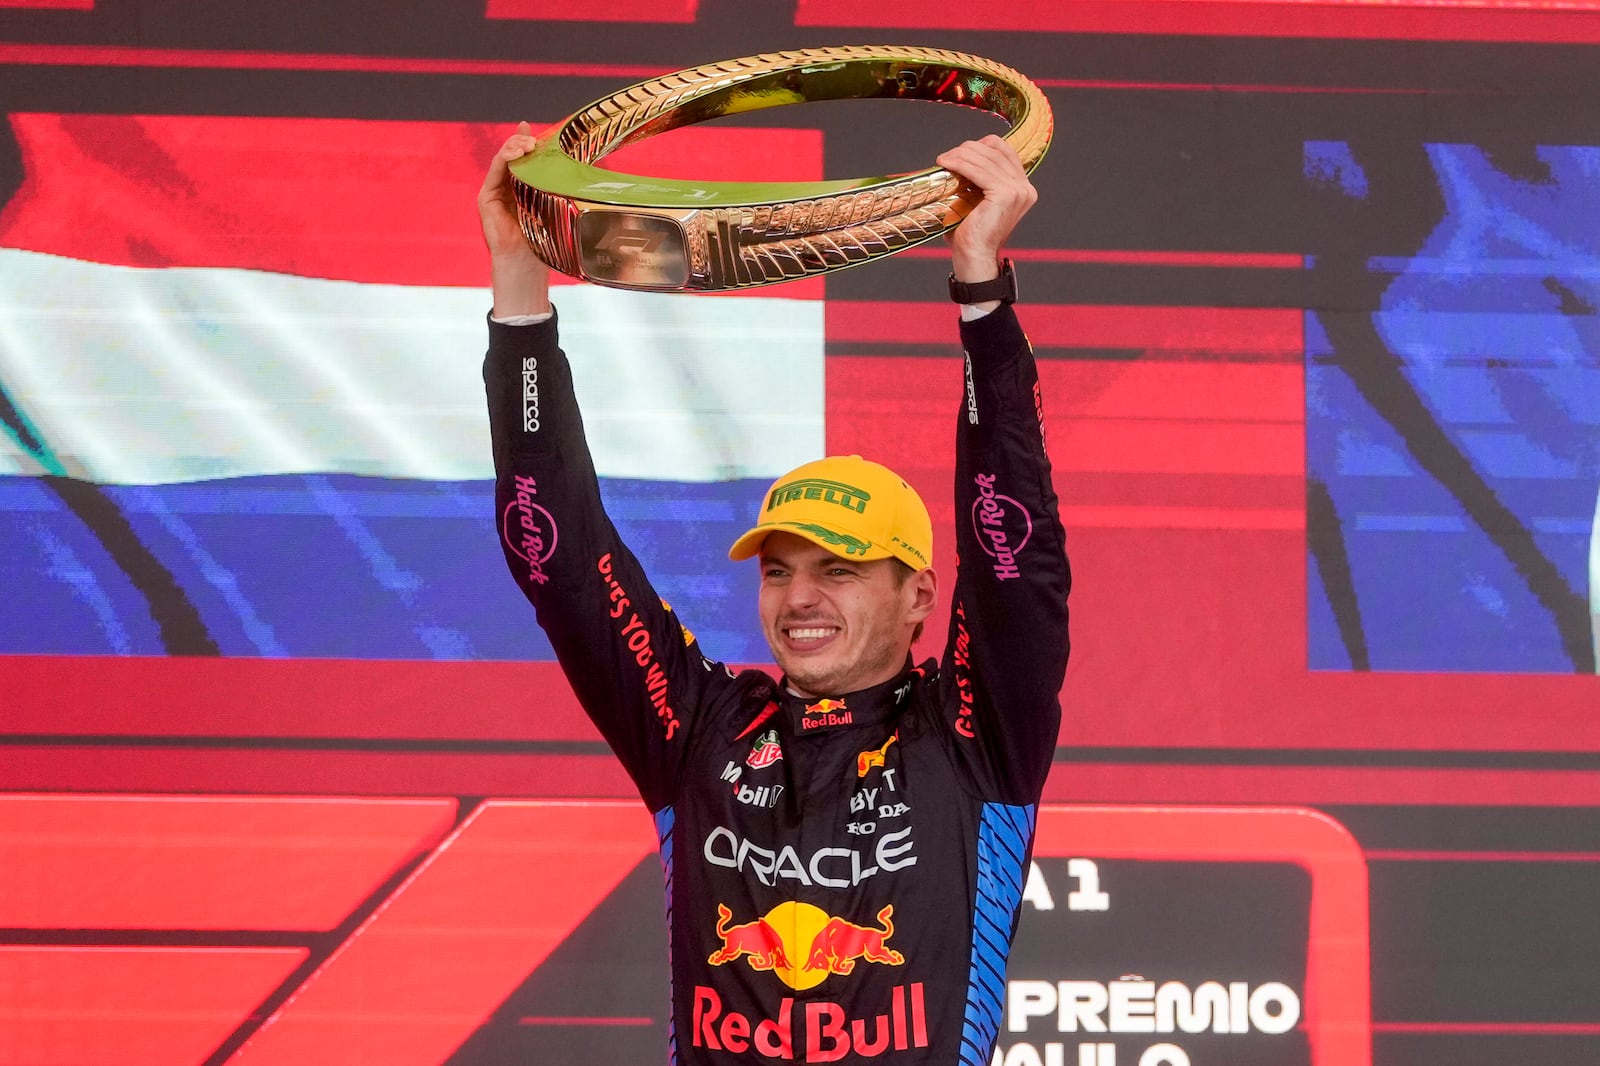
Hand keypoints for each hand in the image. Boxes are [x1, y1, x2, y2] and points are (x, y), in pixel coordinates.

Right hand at [479, 122, 550, 316]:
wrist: (526, 264)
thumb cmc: (544, 241)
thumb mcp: (556, 207)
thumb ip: (559, 188)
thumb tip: (580, 169)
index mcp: (524, 188)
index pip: (526, 160)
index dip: (529, 142)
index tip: (540, 131)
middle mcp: (507, 187)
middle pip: (513, 155)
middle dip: (523, 141)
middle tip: (537, 139)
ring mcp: (495, 190)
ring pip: (504, 158)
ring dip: (516, 146)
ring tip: (530, 143)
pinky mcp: (485, 196)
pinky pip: (495, 170)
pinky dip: (505, 158)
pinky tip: (518, 153)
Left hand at [936, 134, 1037, 281]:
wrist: (974, 257)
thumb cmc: (971, 233)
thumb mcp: (978, 199)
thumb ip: (978, 178)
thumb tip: (960, 156)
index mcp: (1022, 187)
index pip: (1004, 151)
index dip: (981, 145)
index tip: (959, 151)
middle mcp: (1025, 187)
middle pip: (995, 151)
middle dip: (967, 149)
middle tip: (947, 156)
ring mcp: (1017, 190)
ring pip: (985, 159)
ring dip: (960, 155)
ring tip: (943, 159)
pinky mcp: (1005, 194)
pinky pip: (978, 170)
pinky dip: (960, 164)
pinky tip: (946, 164)